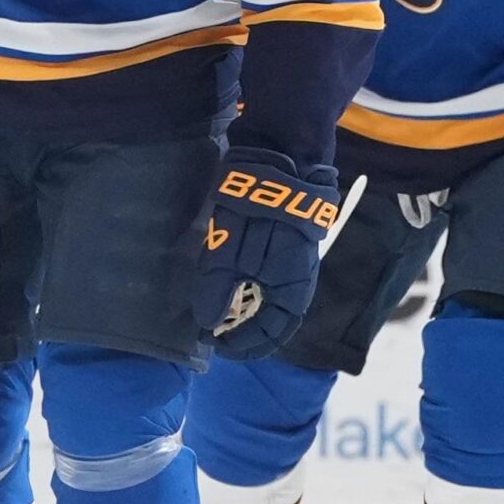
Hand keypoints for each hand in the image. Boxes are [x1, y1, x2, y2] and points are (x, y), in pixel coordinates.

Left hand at [199, 148, 342, 359]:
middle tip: (211, 330)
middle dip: (242, 329)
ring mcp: (291, 261)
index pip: (272, 333)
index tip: (214, 344)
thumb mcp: (228, 253)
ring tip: (215, 308)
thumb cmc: (256, 209)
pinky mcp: (283, 244)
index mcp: (293, 289)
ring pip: (269, 298)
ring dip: (244, 308)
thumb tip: (206, 325)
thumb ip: (217, 291)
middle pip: (272, 319)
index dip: (243, 346)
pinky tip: (228, 281)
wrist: (280, 157)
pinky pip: (267, 278)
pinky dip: (247, 286)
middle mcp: (297, 281)